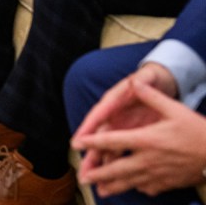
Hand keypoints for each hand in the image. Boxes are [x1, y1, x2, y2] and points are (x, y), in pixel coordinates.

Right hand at [73, 62, 178, 173]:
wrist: (159, 84)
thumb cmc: (151, 81)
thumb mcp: (147, 78)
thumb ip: (141, 81)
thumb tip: (134, 81)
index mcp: (114, 100)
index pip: (98, 114)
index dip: (88, 128)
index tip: (78, 141)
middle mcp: (112, 114)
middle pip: (97, 136)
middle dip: (90, 155)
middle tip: (83, 172)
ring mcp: (119, 125)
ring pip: (105, 146)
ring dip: (99, 163)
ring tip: (91, 179)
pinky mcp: (128, 134)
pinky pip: (118, 150)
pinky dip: (114, 163)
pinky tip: (111, 177)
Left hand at [74, 80, 205, 196]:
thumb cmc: (198, 131)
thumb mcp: (175, 109)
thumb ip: (151, 96)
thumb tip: (135, 81)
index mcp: (146, 140)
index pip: (112, 141)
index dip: (92, 143)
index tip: (77, 145)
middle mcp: (148, 160)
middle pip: (116, 170)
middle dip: (97, 174)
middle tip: (82, 177)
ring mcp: (158, 175)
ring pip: (129, 183)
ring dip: (112, 186)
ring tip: (100, 190)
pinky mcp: (168, 184)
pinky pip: (147, 188)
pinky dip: (137, 188)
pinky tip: (133, 187)